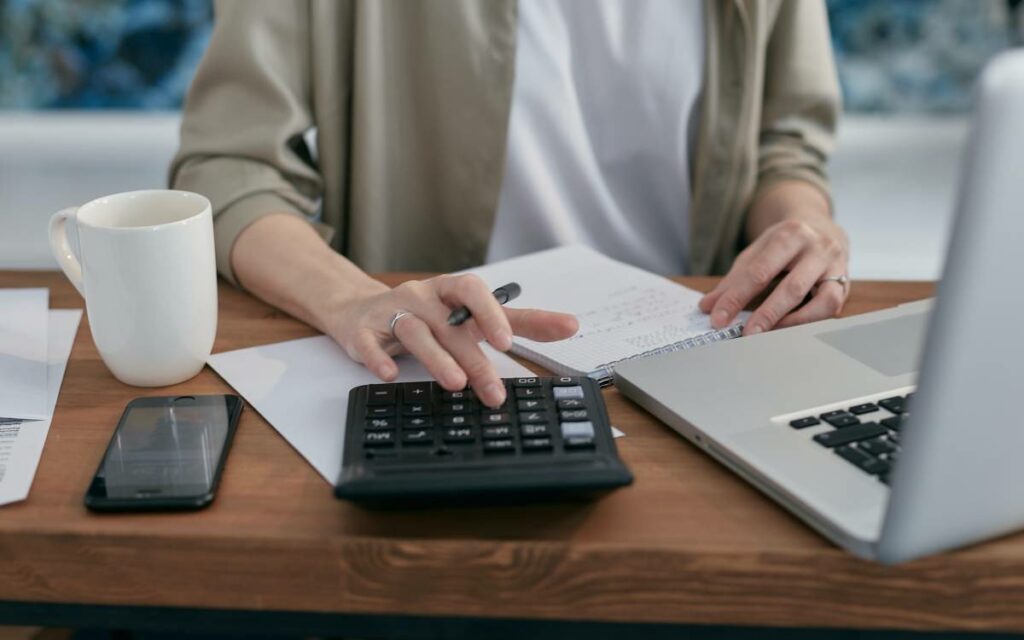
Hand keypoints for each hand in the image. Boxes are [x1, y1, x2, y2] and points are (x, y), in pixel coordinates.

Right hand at [327, 274, 578, 407]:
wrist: (359, 310)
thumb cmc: (427, 315)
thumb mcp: (471, 316)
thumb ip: (518, 322)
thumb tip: (570, 325)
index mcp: (450, 291)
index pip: (474, 292)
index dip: (491, 313)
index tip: (509, 341)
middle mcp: (422, 297)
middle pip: (450, 325)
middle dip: (473, 358)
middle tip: (493, 392)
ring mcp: (391, 312)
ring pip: (414, 331)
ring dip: (435, 358)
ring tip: (455, 384)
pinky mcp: (362, 331)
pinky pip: (368, 343)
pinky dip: (378, 358)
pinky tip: (390, 375)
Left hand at [698, 217, 848, 335]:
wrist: (821, 228)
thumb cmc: (784, 244)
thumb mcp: (756, 253)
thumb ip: (733, 280)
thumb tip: (708, 306)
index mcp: (789, 234)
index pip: (758, 272)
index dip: (736, 298)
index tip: (718, 319)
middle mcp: (816, 248)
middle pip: (790, 287)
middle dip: (765, 314)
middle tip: (745, 334)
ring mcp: (835, 266)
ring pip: (820, 301)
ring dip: (792, 322)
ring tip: (767, 336)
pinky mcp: (845, 283)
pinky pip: (831, 307)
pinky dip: (810, 321)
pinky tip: (788, 329)